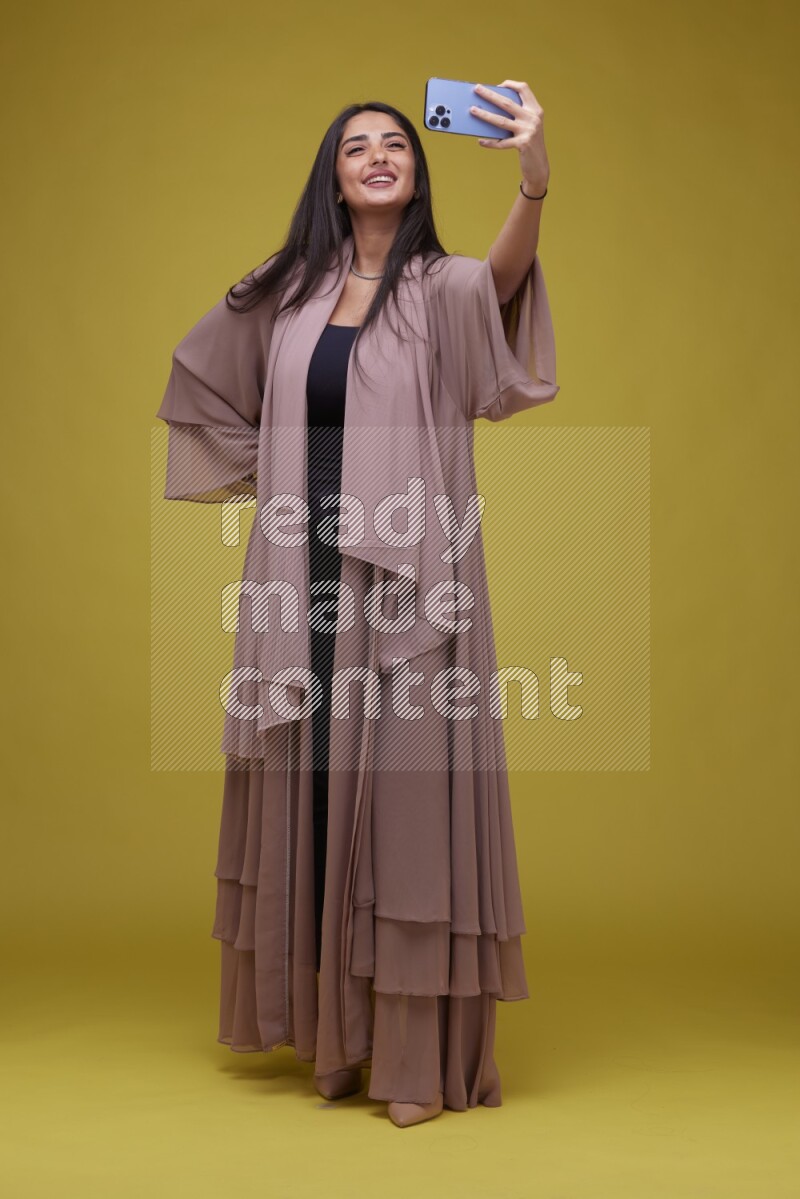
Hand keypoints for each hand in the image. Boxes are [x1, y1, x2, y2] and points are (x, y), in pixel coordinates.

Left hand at [469, 79, 548, 193]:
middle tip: (477, 89)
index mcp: (536, 110)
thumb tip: (491, 108)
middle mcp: (533, 118)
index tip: (498, 85)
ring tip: (472, 110)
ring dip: (484, 115)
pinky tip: (480, 141)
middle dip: (490, 95)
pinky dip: (490, 143)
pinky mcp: (523, 144)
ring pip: (501, 120)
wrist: (539, 166)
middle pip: (507, 103)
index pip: (523, 89)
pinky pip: (501, 143)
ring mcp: (528, 131)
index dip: (510, 84)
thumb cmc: (529, 144)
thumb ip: (516, 116)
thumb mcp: (527, 126)